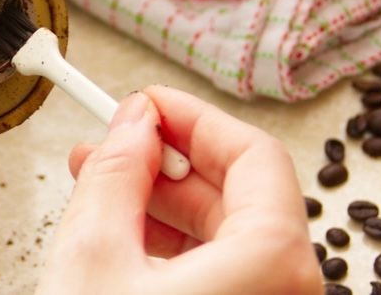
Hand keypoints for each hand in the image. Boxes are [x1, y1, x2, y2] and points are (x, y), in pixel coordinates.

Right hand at [38, 86, 321, 294]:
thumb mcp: (94, 257)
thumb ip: (116, 175)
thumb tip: (133, 125)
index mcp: (273, 263)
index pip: (252, 152)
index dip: (192, 117)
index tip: (147, 103)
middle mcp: (286, 288)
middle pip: (242, 191)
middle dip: (169, 160)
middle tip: (115, 141)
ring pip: (229, 233)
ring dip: (166, 202)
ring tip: (103, 186)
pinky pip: (224, 270)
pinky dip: (176, 245)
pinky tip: (125, 233)